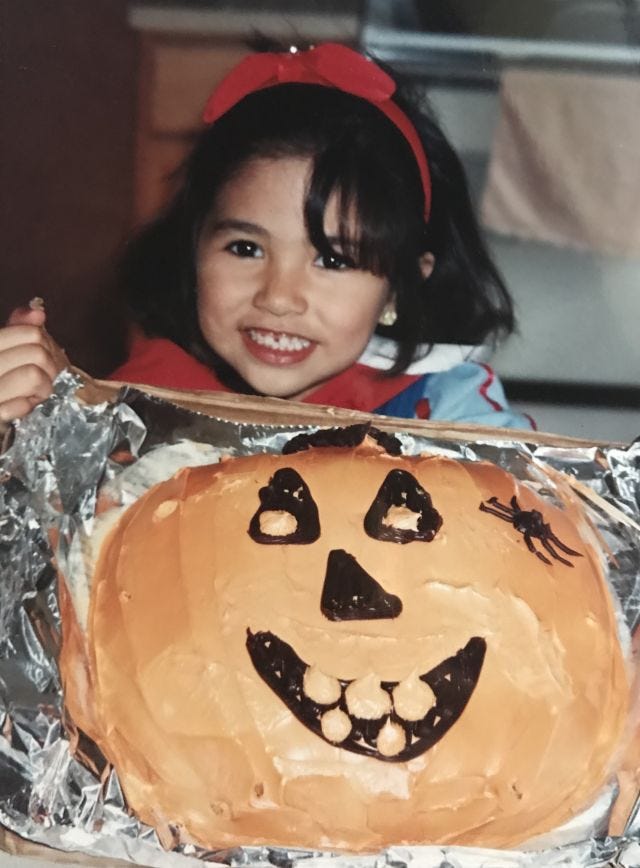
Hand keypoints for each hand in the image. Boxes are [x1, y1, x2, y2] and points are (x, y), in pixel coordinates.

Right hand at [0, 305, 63, 422]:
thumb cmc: (4, 383)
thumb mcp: (7, 352)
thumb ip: (18, 329)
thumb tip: (38, 312)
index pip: (32, 333)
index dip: (46, 347)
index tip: (41, 360)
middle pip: (37, 353)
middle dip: (50, 370)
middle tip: (42, 381)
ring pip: (33, 374)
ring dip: (43, 389)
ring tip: (32, 395)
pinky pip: (23, 404)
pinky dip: (29, 407)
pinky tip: (22, 408)